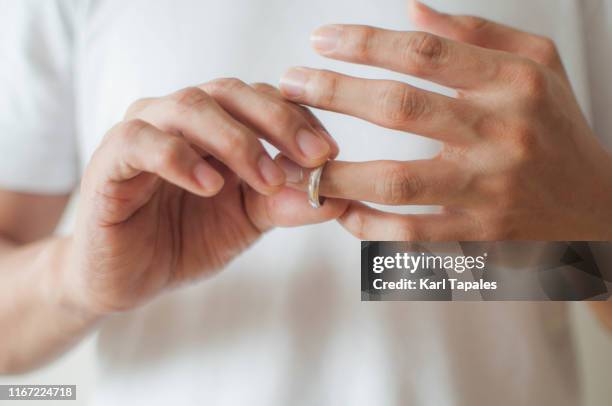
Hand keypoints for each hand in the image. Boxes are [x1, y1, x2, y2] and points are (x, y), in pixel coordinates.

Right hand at [66, 79, 344, 313]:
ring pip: (190, 106)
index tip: (330, 153)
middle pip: (230, 91)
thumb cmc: (186, 240)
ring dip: (236, 140)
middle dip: (278, 121)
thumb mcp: (248, 222)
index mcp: (215, 125)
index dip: (299, 120)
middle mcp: (180, 118)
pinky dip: (180, 158)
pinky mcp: (110, 160)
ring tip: (266, 179)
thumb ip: (286, 204)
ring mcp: (144, 133)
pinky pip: (141, 141)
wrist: (128, 278)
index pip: (262, 99)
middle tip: (313, 157)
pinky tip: (209, 185)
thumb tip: (340, 196)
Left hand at [277, 1, 611, 240]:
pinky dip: (367, 225)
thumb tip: (411, 12)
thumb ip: (475, 34)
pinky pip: (409, 235)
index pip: (423, 54)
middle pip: (399, 107)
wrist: (595, 207)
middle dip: (333, 92)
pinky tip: (339, 210)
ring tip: (297, 161)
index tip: (321, 40)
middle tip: (288, 85)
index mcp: (512, 85)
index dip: (364, 43)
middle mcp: (500, 136)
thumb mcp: (536, 65)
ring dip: (337, 172)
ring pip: (396, 181)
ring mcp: (488, 192)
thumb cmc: (556, 129)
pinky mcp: (478, 237)